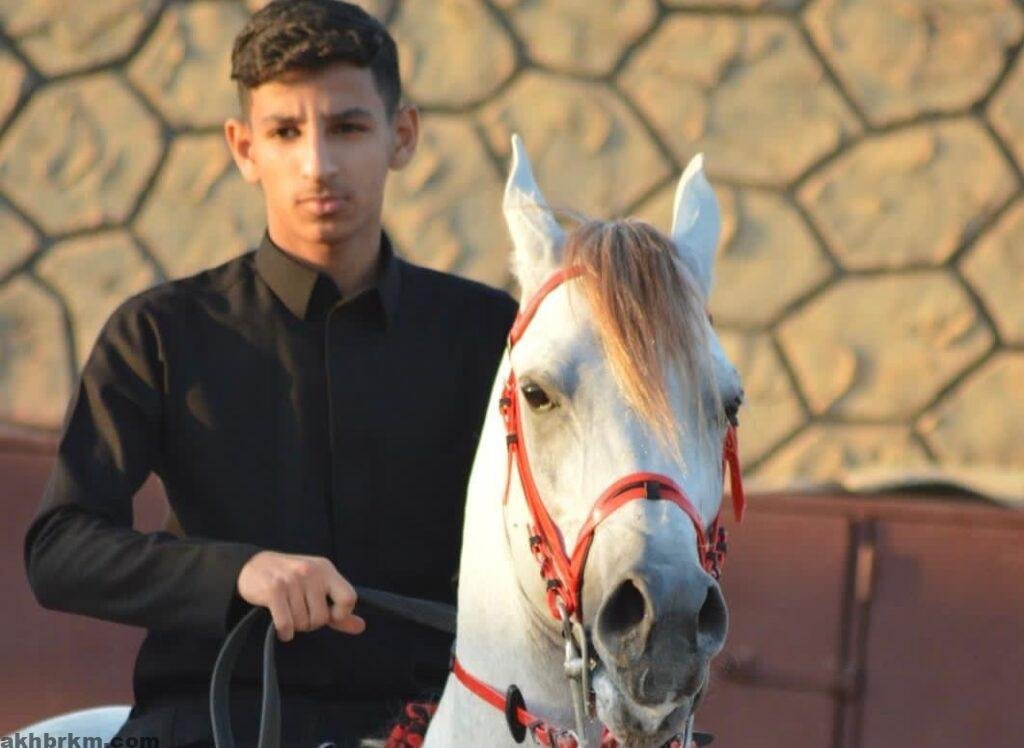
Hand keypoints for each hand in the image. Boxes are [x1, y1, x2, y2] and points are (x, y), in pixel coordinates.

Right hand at [236, 551, 365, 640]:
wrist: (252, 567)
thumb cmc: (290, 580)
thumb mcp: (317, 587)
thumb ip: (339, 609)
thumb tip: (360, 627)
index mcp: (326, 569)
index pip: (349, 598)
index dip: (341, 613)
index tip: (329, 615)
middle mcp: (311, 571)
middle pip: (322, 617)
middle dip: (311, 623)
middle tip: (301, 614)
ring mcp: (292, 579)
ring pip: (303, 623)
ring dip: (295, 626)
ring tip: (288, 613)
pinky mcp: (274, 589)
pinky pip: (286, 624)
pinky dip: (284, 632)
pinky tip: (282, 628)